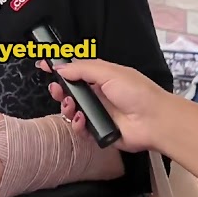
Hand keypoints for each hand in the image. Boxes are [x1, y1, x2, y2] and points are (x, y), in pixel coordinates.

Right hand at [37, 59, 168, 153]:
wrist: (153, 121)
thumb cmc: (137, 92)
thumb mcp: (108, 72)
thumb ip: (82, 68)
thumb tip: (61, 67)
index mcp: (101, 77)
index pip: (75, 70)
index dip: (59, 68)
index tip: (44, 66)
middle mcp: (98, 94)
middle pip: (69, 91)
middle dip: (59, 90)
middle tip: (56, 90)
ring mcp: (97, 113)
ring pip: (71, 110)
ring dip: (66, 108)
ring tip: (71, 106)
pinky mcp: (98, 130)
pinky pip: (79, 128)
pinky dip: (76, 124)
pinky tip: (81, 120)